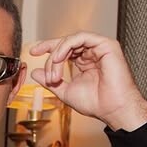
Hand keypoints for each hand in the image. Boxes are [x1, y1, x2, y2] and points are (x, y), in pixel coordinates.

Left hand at [29, 33, 146, 131]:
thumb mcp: (65, 91)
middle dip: (51, 57)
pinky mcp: (106, 44)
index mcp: (85, 61)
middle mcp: (92, 52)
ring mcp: (100, 47)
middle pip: (65, 43)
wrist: (113, 109)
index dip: (48, 47)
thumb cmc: (96, 103)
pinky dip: (66, 47)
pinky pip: (81, 37)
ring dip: (57, 55)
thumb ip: (51, 82)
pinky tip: (59, 59)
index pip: (64, 49)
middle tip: (48, 74)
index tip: (33, 52)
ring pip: (71, 40)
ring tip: (54, 73)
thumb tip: (35, 73)